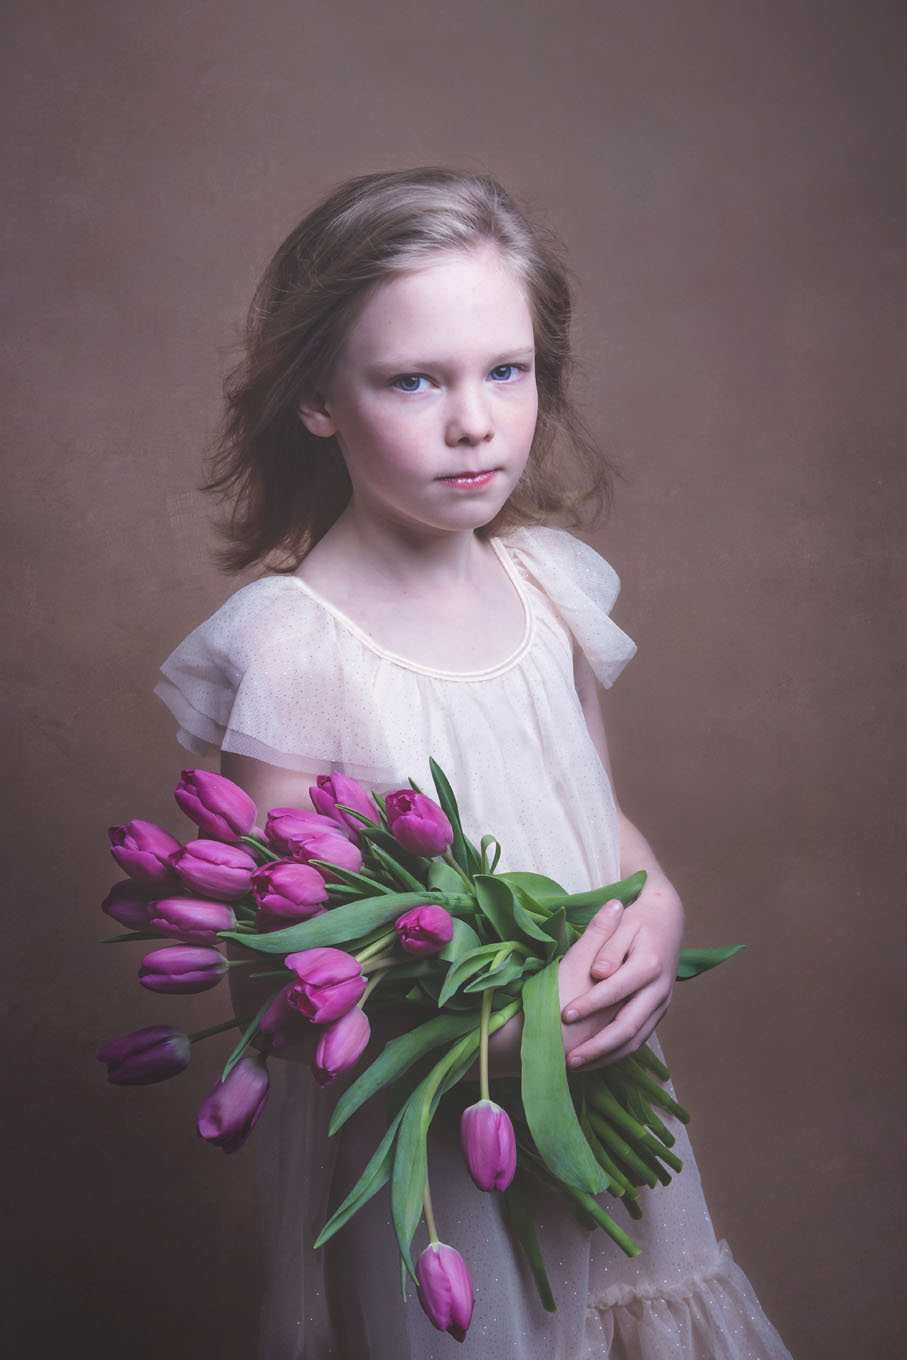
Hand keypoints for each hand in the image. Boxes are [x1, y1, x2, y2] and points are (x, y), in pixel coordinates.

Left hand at [559, 883, 684, 1067]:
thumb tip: (600, 971)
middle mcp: (659, 989)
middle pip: (628, 1026)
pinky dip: (616, 1053)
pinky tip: (593, 1060)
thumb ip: (607, 945)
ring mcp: (661, 1004)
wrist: (670, 921)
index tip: (564, 1015)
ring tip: (575, 1066)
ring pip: (634, 1040)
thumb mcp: (623, 925)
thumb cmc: (640, 922)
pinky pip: (639, 1040)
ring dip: (605, 1056)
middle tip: (568, 1059)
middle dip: (597, 1046)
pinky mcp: (659, 1012)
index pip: (616, 990)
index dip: (590, 1004)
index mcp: (649, 965)